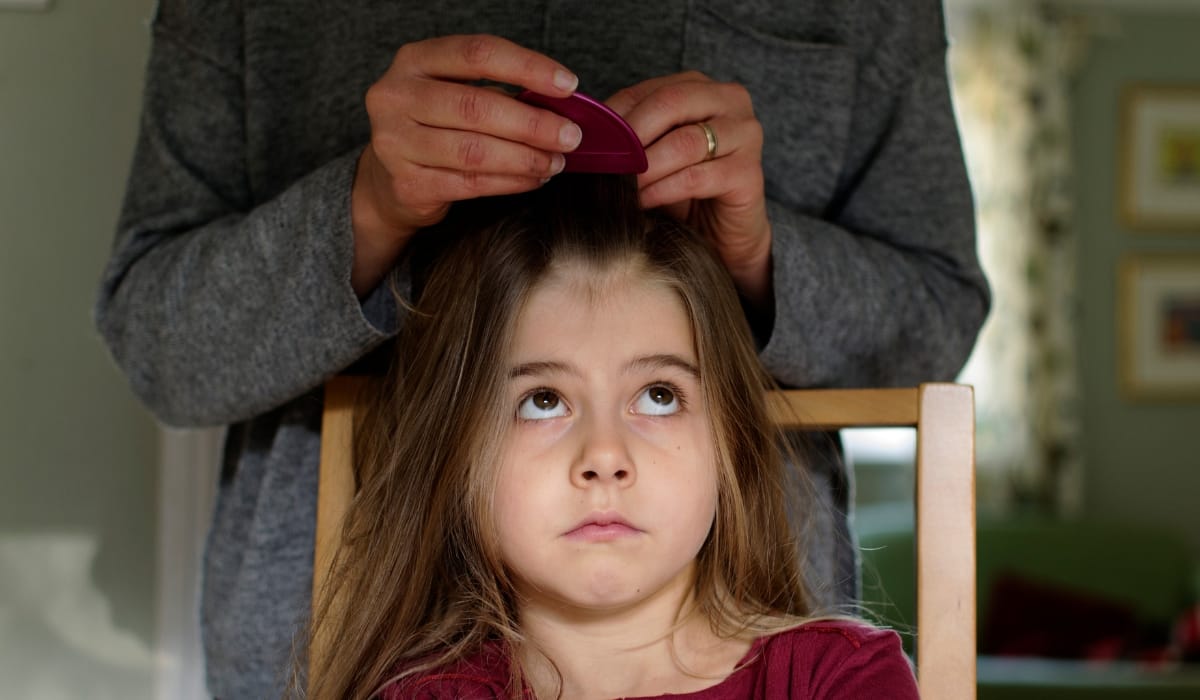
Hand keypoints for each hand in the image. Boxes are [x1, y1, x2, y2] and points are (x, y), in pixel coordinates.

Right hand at [351, 35, 582, 295]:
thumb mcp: (455, 92)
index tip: (567, 85)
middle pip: (477, 106)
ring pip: (474, 151)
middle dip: (533, 123)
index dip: (528, 67)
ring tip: (556, 162)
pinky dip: (510, 183)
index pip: (478, 53)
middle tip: (570, 136)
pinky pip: (470, 184)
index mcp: (414, 60)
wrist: (389, 179)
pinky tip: (533, 179)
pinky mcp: (407, 185)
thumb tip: (561, 103)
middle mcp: (396, 96)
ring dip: (525, 158)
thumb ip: (498, 90)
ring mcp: (395, 143)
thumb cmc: (437, 127)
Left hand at [606, 72, 771, 309]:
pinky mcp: (749, 174)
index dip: (614, 115)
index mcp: (702, 87)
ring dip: (645, 167)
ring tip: (619, 186)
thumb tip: (581, 133)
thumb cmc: (682, 192)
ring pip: (684, 142)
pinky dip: (663, 189)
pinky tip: (642, 201)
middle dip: (630, 135)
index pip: (650, 90)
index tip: (585, 141)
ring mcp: (745, 135)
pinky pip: (697, 177)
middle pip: (670, 103)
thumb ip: (627, 136)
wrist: (722, 235)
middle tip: (601, 162)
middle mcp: (730, 101)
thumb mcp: (651, 155)